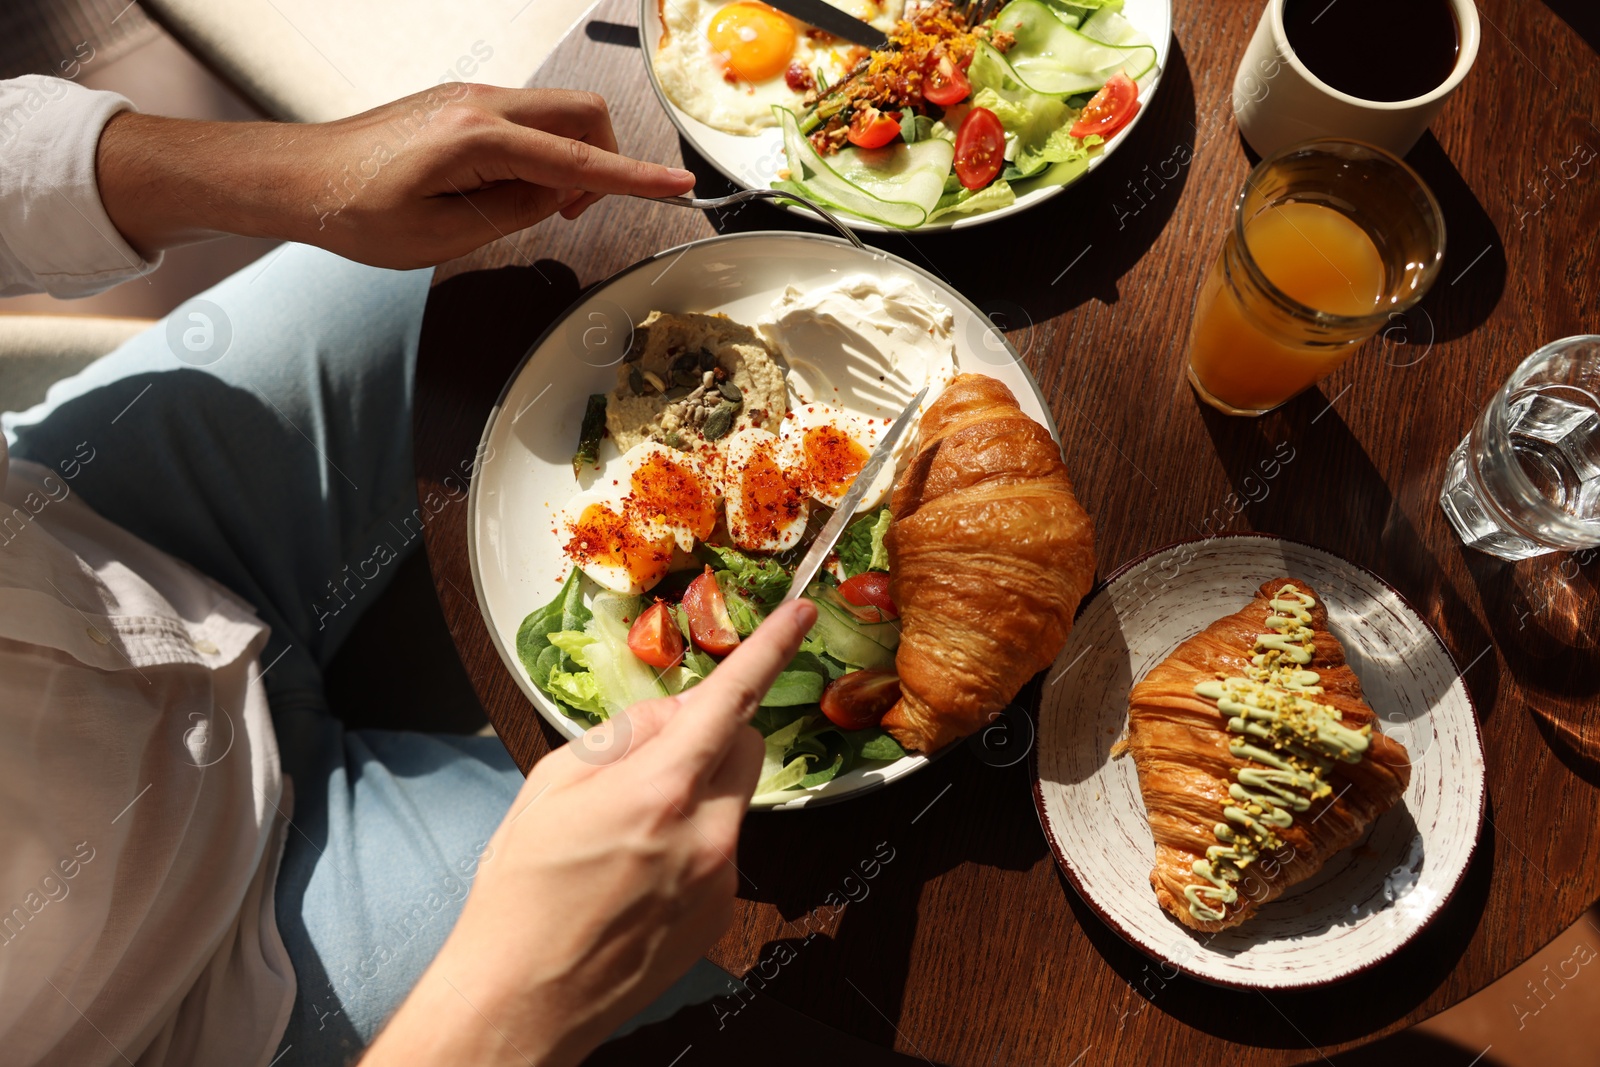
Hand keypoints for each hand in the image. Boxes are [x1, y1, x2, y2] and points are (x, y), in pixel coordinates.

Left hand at [97, 85, 694, 268]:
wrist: (297, 179)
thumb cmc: (355, 214)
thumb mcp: (441, 237)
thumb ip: (512, 211)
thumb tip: (557, 194)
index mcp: (475, 140)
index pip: (578, 158)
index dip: (633, 176)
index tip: (679, 185)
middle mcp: (479, 104)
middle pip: (582, 113)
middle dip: (604, 159)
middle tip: (574, 212)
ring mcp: (470, 97)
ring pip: (559, 112)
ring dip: (572, 156)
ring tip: (540, 207)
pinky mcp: (462, 104)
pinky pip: (528, 119)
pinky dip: (543, 151)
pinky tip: (513, 189)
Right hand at [360, 598, 817, 1066]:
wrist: (523, 995)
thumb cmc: (522, 893)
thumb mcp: (553, 784)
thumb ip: (623, 736)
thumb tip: (670, 715)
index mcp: (661, 788)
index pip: (732, 698)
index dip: (772, 647)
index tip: (801, 615)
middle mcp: (705, 832)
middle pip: (747, 748)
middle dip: (715, 733)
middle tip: (653, 755)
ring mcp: (720, 878)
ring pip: (733, 800)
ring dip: (698, 792)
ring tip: (629, 832)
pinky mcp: (721, 912)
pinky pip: (722, 849)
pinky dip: (694, 840)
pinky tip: (639, 871)